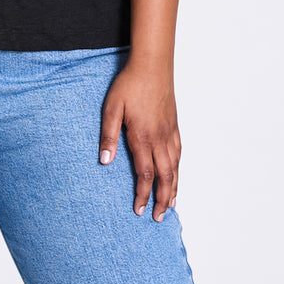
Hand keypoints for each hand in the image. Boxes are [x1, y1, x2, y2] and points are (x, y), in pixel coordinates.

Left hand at [98, 57, 180, 220]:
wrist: (152, 65)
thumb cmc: (129, 84)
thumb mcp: (111, 108)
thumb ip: (108, 135)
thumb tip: (104, 161)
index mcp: (142, 137)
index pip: (145, 174)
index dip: (143, 195)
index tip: (139, 210)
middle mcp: (160, 139)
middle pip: (165, 177)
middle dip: (162, 200)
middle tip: (160, 218)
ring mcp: (170, 132)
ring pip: (175, 167)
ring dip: (174, 188)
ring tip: (172, 205)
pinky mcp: (174, 125)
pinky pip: (179, 153)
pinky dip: (178, 169)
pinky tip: (176, 175)